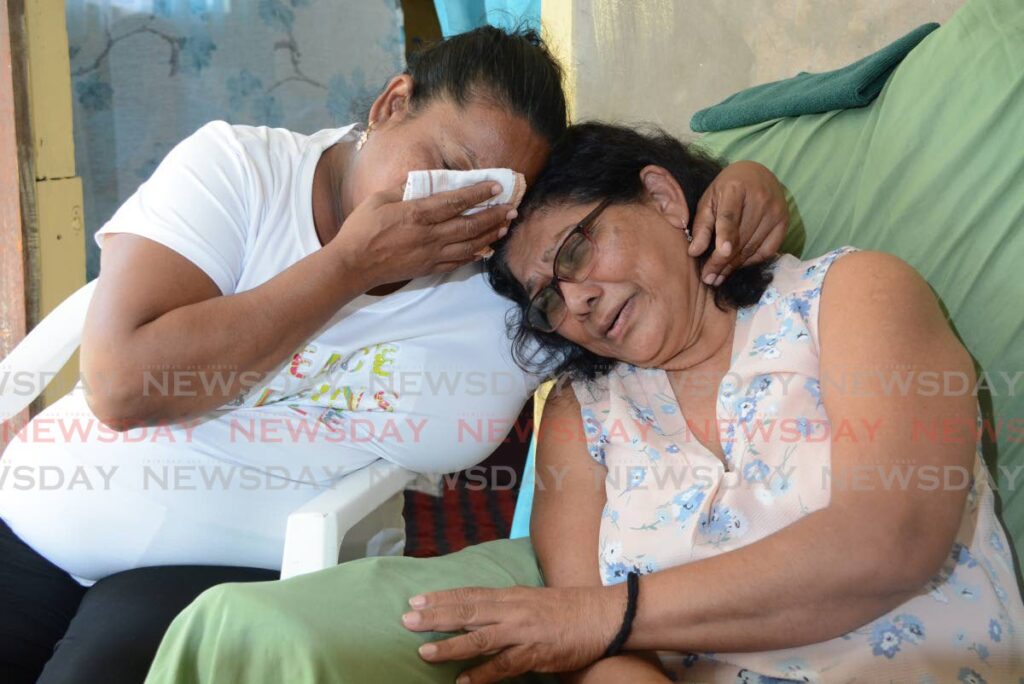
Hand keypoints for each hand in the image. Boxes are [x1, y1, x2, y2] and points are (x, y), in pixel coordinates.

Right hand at [330, 181, 514, 288]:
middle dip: (494, 215)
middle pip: (469, 225)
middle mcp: (429, 235)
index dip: (478, 193)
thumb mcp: (379, 199)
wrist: (353, 265)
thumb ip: (403, 189)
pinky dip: (475, 255)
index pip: (455, 201)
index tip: (496, 186)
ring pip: (469, 245)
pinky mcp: (428, 268)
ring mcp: (430, 254)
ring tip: (505, 226)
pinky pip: (458, 262)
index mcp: (417, 214)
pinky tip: (486, 249)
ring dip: (490, 235)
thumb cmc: (362, 229)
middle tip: (511, 208)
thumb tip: (422, 180)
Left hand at [401, 585, 622, 683]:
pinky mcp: (534, 654)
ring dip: (451, 646)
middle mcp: (512, 610)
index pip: (469, 594)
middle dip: (435, 616)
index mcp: (510, 595)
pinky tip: (462, 682)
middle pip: (467, 612)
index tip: (415, 600)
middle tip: (406, 619)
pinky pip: (504, 666)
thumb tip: (477, 609)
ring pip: (480, 639)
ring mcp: (522, 632)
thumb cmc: (565, 609)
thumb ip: (504, 604)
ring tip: (424, 652)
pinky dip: (482, 675)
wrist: (600, 617)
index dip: (441, 597)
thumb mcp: (530, 598)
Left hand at [689, 160, 788, 285]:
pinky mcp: (784, 221)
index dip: (726, 235)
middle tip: (708, 278)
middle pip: (740, 238)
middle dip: (722, 262)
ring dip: (734, 266)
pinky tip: (737, 266)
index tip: (720, 253)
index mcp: (735, 189)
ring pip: (752, 247)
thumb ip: (701, 225)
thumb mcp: (709, 201)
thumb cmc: (727, 189)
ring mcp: (775, 211)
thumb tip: (694, 252)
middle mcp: (759, 199)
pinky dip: (751, 261)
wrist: (757, 175)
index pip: (730, 216)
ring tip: (718, 277)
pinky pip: (767, 250)